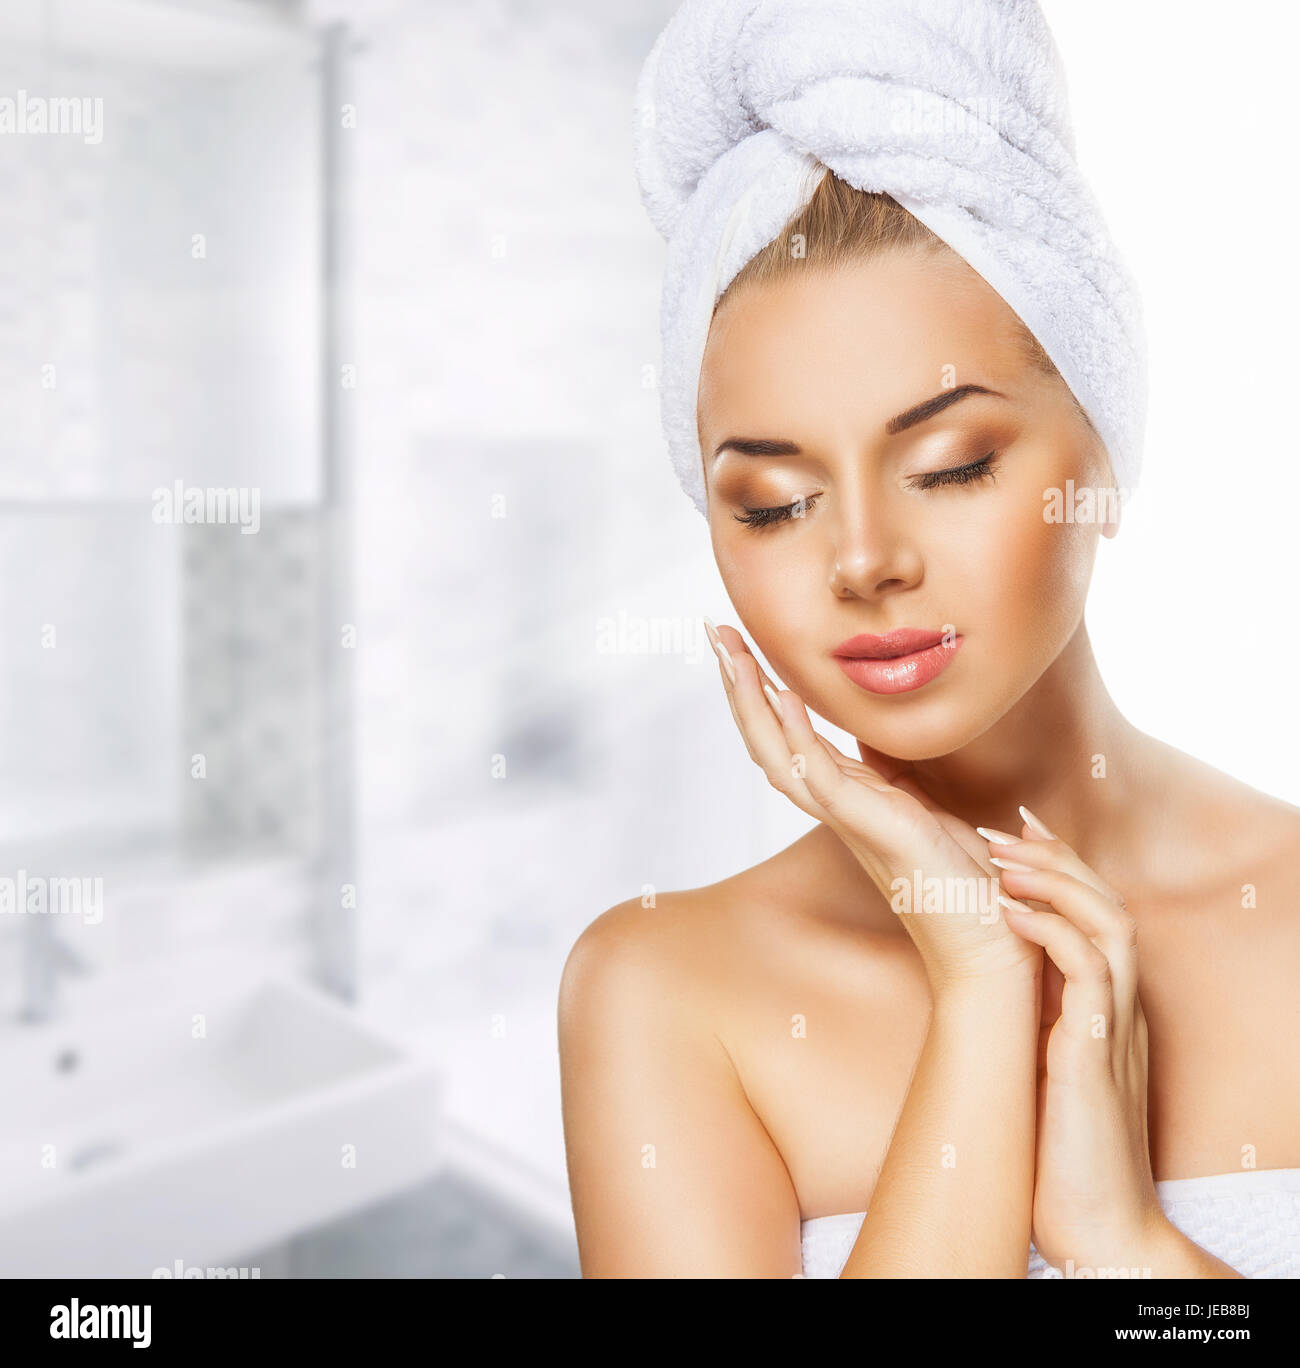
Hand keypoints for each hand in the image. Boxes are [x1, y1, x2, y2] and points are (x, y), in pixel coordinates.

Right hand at [706, 620, 1041, 991]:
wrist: (991, 947)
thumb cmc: (968, 885)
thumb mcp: (928, 812)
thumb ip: (897, 781)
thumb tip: (883, 750)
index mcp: (849, 798)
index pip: (788, 736)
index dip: (760, 691)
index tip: (740, 645)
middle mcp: (838, 807)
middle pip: (767, 739)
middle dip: (738, 684)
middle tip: (714, 632)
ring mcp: (851, 819)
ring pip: (779, 754)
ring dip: (751, 701)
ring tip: (730, 653)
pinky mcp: (875, 830)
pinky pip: (822, 778)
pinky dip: (798, 736)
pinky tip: (785, 697)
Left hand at [979, 817, 1163, 1272]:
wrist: (1098, 1227)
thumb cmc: (1061, 1151)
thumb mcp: (1042, 1065)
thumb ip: (1032, 1019)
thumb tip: (986, 980)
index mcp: (1104, 1006)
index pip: (1093, 913)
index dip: (1057, 866)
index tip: (1009, 830)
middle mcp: (1119, 1009)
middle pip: (1106, 903)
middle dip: (1055, 858)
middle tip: (999, 828)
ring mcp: (1114, 1030)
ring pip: (1108, 925)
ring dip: (1056, 882)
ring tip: (1001, 857)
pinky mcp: (1099, 1057)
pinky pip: (1090, 976)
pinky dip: (1056, 935)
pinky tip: (1014, 913)